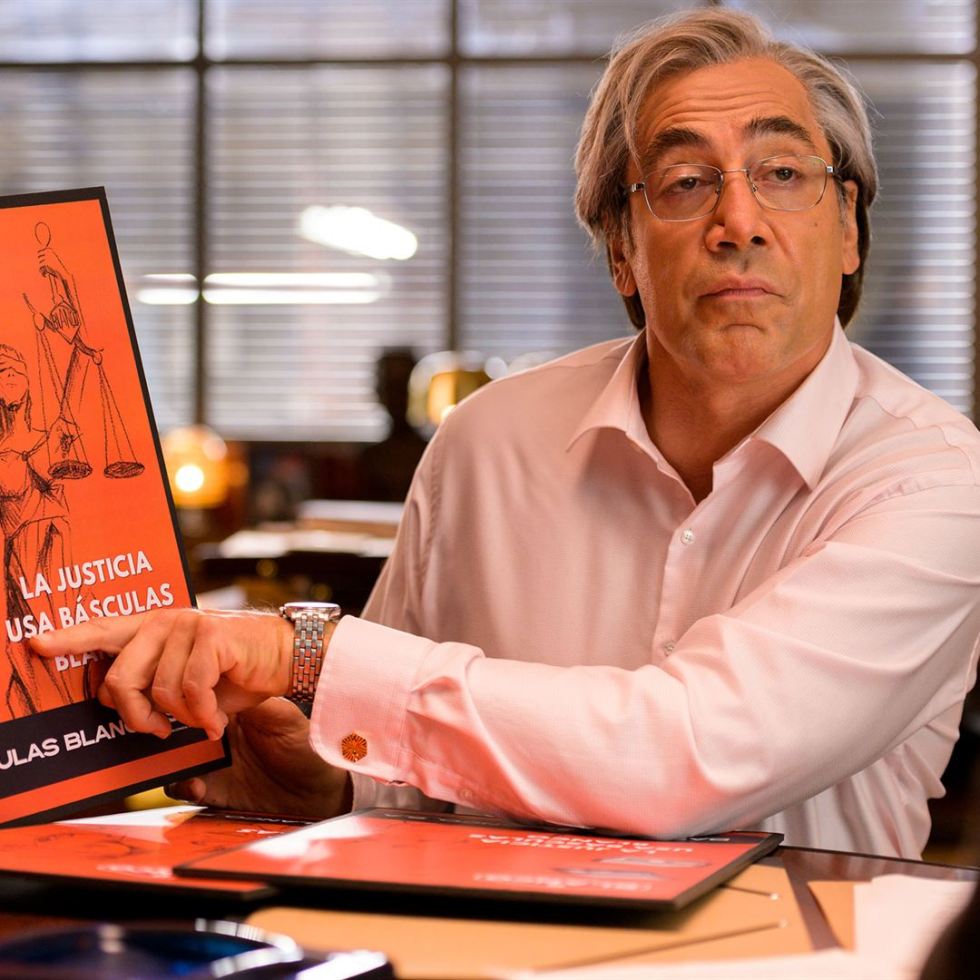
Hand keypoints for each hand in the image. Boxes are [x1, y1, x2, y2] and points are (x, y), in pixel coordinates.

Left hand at [30, 608, 296, 740]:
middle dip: (136, 716)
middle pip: (120, 678)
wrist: (289, 658)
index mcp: (156, 628)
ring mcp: (188, 625)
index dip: (69, 638)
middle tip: (159, 730)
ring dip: (182, 718)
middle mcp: (167, 620)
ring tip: (203, 720)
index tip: (36, 643)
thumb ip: (156, 686)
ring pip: (159, 690)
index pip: (104, 630)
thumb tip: (125, 709)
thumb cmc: (239, 672)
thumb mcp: (190, 681)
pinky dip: (203, 715)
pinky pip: (190, 689)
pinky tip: (216, 720)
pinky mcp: (211, 636)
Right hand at [167, 698, 351, 819]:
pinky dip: (182, 785)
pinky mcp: (211, 790)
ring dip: (169, 758)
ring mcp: (212, 762)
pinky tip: (197, 785)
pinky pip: (180, 787)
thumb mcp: (284, 720)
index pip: (198, 695)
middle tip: (171, 733)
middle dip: (168, 726)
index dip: (186, 697)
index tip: (185, 705)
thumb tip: (223, 688)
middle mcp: (217, 734)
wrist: (316, 794)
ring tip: (183, 763)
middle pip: (179, 724)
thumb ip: (254, 704)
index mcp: (233, 709)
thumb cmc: (305, 748)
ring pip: (172, 755)